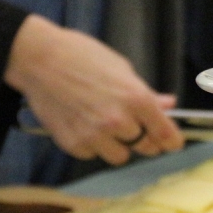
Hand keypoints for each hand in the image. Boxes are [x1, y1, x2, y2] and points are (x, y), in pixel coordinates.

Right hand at [4, 15, 184, 165]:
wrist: (39, 59)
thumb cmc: (81, 56)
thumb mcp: (122, 68)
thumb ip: (146, 92)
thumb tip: (167, 104)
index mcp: (136, 99)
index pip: (164, 132)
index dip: (172, 141)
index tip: (173, 143)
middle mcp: (118, 121)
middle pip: (145, 146)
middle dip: (145, 139)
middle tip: (137, 128)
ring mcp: (94, 135)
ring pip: (120, 156)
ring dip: (118, 145)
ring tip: (106, 125)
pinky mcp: (72, 144)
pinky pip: (92, 154)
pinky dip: (92, 144)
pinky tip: (84, 124)